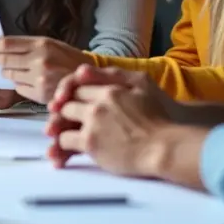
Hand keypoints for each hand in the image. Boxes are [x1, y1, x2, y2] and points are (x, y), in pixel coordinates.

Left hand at [0, 36, 92, 103]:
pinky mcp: (39, 94)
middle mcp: (39, 60)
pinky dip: (18, 84)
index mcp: (42, 44)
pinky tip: (27, 81)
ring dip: (6, 72)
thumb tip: (2, 46)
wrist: (88, 78)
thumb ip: (29, 46)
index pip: (8, 44)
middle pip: (5, 60)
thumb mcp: (51, 44)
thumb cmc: (68, 59)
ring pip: (9, 75)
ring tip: (10, 70)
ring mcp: (39, 79)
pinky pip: (18, 88)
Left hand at [44, 65, 181, 176]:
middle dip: (62, 110)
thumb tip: (82, 70)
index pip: (78, 86)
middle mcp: (97, 103)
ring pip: (62, 121)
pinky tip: (62, 153)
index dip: (71, 94)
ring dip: (58, 128)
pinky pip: (65, 141)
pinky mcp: (91, 144)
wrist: (167, 148)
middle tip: (59, 120)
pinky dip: (61, 147)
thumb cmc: (161, 117)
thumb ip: (114, 74)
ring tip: (56, 136)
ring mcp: (92, 124)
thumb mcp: (143, 84)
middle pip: (68, 103)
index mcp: (109, 88)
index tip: (67, 101)